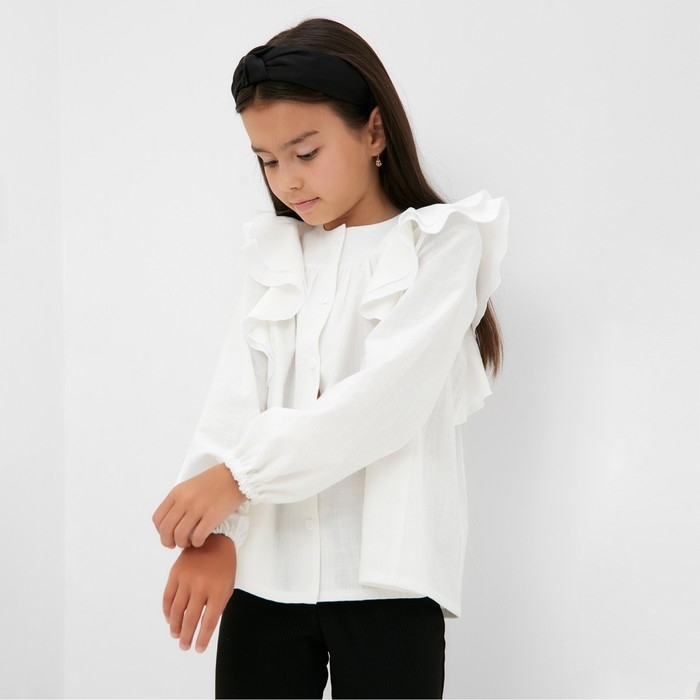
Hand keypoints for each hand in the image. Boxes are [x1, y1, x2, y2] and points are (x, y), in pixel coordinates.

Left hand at [153, 463, 245, 547]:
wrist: (235, 477)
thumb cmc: (214, 482)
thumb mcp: (190, 486)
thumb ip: (179, 501)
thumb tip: (172, 522)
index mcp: (177, 493)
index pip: (158, 518)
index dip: (160, 531)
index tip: (167, 535)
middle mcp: (184, 500)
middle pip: (166, 530)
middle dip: (168, 542)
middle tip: (175, 544)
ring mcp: (198, 508)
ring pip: (180, 535)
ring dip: (182, 544)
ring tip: (189, 543)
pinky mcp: (212, 516)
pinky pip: (197, 537)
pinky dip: (197, 543)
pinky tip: (200, 540)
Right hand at [163, 533, 235, 652]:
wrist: (215, 539)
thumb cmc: (224, 565)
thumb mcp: (228, 585)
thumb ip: (217, 605)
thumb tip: (203, 628)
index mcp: (219, 590)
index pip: (209, 621)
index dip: (202, 638)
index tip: (198, 648)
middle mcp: (202, 585)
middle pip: (191, 618)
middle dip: (187, 636)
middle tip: (184, 646)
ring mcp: (187, 579)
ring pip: (176, 610)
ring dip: (174, 626)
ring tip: (176, 635)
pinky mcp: (175, 573)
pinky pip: (167, 597)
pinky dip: (166, 611)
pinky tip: (169, 619)